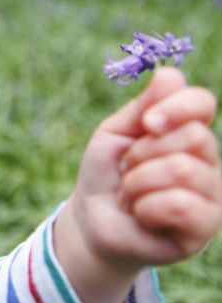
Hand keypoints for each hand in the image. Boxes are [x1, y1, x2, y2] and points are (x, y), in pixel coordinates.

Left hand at [73, 68, 219, 269]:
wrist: (92, 220)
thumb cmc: (106, 174)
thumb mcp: (116, 133)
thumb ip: (143, 107)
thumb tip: (170, 74)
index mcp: (189, 132)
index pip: (203, 102)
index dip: (176, 106)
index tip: (147, 123)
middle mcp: (209, 162)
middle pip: (191, 136)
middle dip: (141, 154)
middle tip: (127, 172)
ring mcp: (212, 196)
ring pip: (182, 170)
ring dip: (138, 183)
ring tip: (130, 195)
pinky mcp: (204, 228)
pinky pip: (180, 205)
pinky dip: (146, 208)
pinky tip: (142, 215)